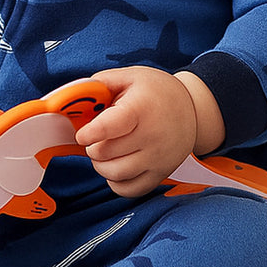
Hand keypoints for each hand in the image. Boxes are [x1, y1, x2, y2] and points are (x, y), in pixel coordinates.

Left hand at [74, 67, 198, 196]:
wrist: (193, 110)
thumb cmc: (157, 91)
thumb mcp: (130, 76)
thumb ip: (100, 84)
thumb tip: (73, 96)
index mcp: (141, 109)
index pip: (108, 128)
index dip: (89, 133)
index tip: (82, 134)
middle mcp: (152, 136)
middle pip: (105, 153)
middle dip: (92, 147)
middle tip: (96, 139)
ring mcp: (158, 158)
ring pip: (115, 174)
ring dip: (101, 165)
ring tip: (104, 152)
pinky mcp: (161, 174)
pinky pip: (130, 190)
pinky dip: (116, 182)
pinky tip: (117, 166)